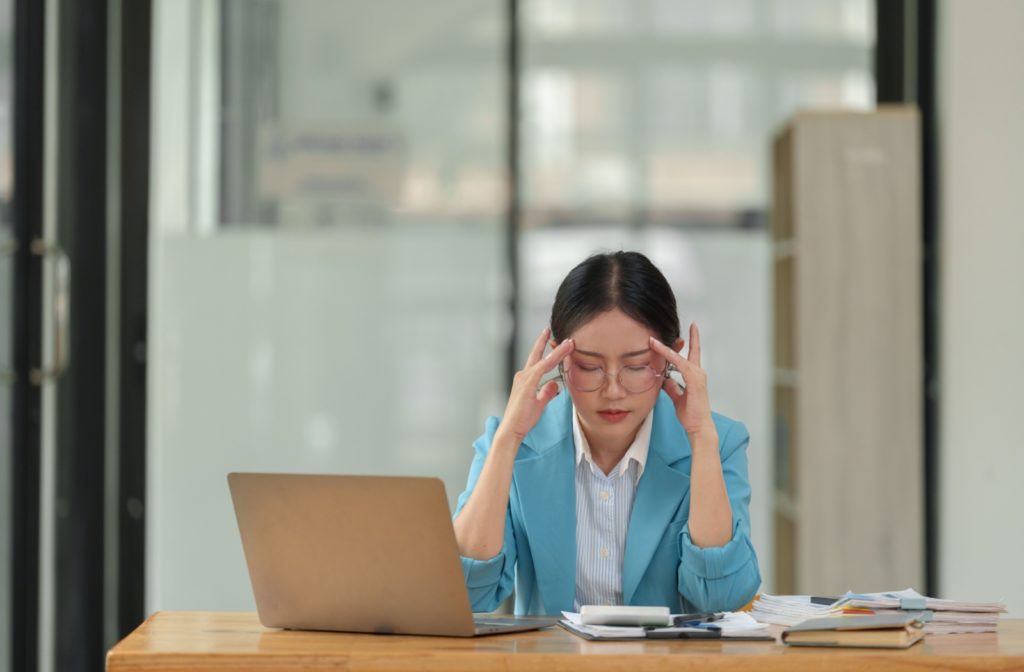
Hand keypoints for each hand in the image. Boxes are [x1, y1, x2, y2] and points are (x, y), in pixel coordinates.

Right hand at [497, 327, 574, 442]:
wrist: (512, 428)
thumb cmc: (523, 418)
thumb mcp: (539, 403)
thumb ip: (547, 392)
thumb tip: (554, 384)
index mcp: (526, 380)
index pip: (537, 361)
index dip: (546, 351)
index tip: (553, 341)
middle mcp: (523, 375)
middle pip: (536, 354)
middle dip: (544, 341)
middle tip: (550, 329)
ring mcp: (524, 378)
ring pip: (544, 359)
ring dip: (557, 350)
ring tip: (569, 342)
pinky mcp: (528, 383)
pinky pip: (543, 367)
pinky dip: (553, 359)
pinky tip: (562, 352)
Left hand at [650, 323, 715, 438]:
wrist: (698, 426)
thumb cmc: (690, 414)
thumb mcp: (677, 396)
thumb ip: (671, 386)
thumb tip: (664, 379)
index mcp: (695, 376)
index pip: (692, 355)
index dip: (692, 342)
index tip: (690, 331)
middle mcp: (698, 373)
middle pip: (692, 351)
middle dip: (690, 337)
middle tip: (690, 324)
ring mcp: (697, 376)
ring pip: (680, 357)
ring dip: (666, 349)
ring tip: (653, 341)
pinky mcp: (694, 381)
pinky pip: (680, 365)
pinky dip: (670, 358)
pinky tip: (661, 352)